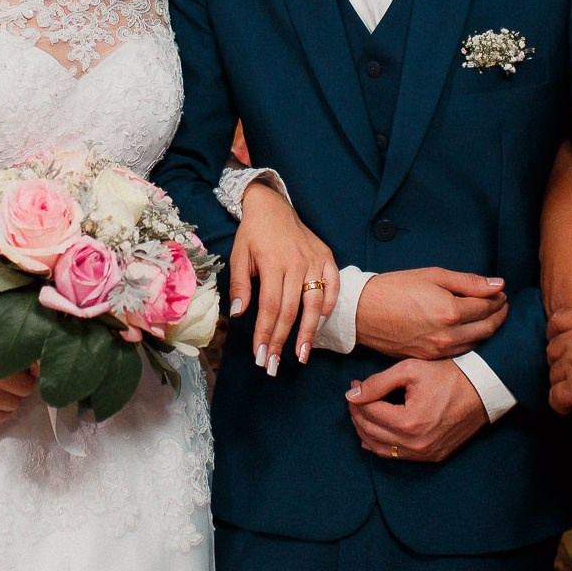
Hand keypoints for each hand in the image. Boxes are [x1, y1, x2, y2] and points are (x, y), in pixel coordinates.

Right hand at [0, 348, 37, 425]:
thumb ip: (7, 355)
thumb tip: (36, 368)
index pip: (23, 372)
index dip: (29, 375)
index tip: (28, 374)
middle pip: (21, 391)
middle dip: (20, 389)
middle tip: (13, 386)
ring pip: (10, 406)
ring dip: (10, 402)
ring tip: (0, 395)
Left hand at [230, 180, 339, 372]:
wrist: (272, 205)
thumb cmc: (252, 233)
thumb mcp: (238, 255)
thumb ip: (240, 285)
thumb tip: (238, 314)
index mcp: (273, 264)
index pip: (269, 307)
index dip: (265, 334)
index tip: (260, 356)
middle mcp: (296, 263)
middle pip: (291, 310)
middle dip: (282, 340)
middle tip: (275, 365)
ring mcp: (314, 260)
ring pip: (315, 303)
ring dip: (309, 332)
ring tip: (302, 355)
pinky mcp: (327, 256)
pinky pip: (333, 285)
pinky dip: (329, 306)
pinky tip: (320, 324)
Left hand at [346, 359, 488, 462]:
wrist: (481, 390)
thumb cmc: (447, 376)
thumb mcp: (410, 370)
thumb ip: (377, 383)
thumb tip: (351, 395)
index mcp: (409, 421)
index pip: (368, 412)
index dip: (357, 397)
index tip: (354, 385)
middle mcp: (415, 443)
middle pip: (370, 432)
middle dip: (357, 413)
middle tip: (355, 397)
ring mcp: (425, 453)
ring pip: (380, 448)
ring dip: (365, 431)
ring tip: (360, 413)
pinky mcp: (433, 456)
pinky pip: (398, 456)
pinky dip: (381, 446)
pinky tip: (372, 436)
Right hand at [353, 268, 507, 359]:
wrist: (362, 312)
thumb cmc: (394, 289)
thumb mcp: (432, 276)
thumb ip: (468, 282)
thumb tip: (497, 284)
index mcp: (450, 311)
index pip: (487, 307)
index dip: (498, 298)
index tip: (500, 292)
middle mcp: (448, 335)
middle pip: (487, 328)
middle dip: (499, 315)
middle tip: (501, 304)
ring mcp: (439, 350)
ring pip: (476, 343)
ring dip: (487, 329)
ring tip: (488, 315)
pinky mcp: (430, 358)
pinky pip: (460, 352)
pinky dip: (471, 341)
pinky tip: (470, 330)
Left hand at [544, 308, 571, 422]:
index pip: (558, 319)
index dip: (554, 330)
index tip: (555, 338)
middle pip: (552, 349)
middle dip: (558, 359)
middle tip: (568, 370)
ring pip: (553, 374)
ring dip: (561, 382)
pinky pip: (554, 397)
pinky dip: (559, 404)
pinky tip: (567, 407)